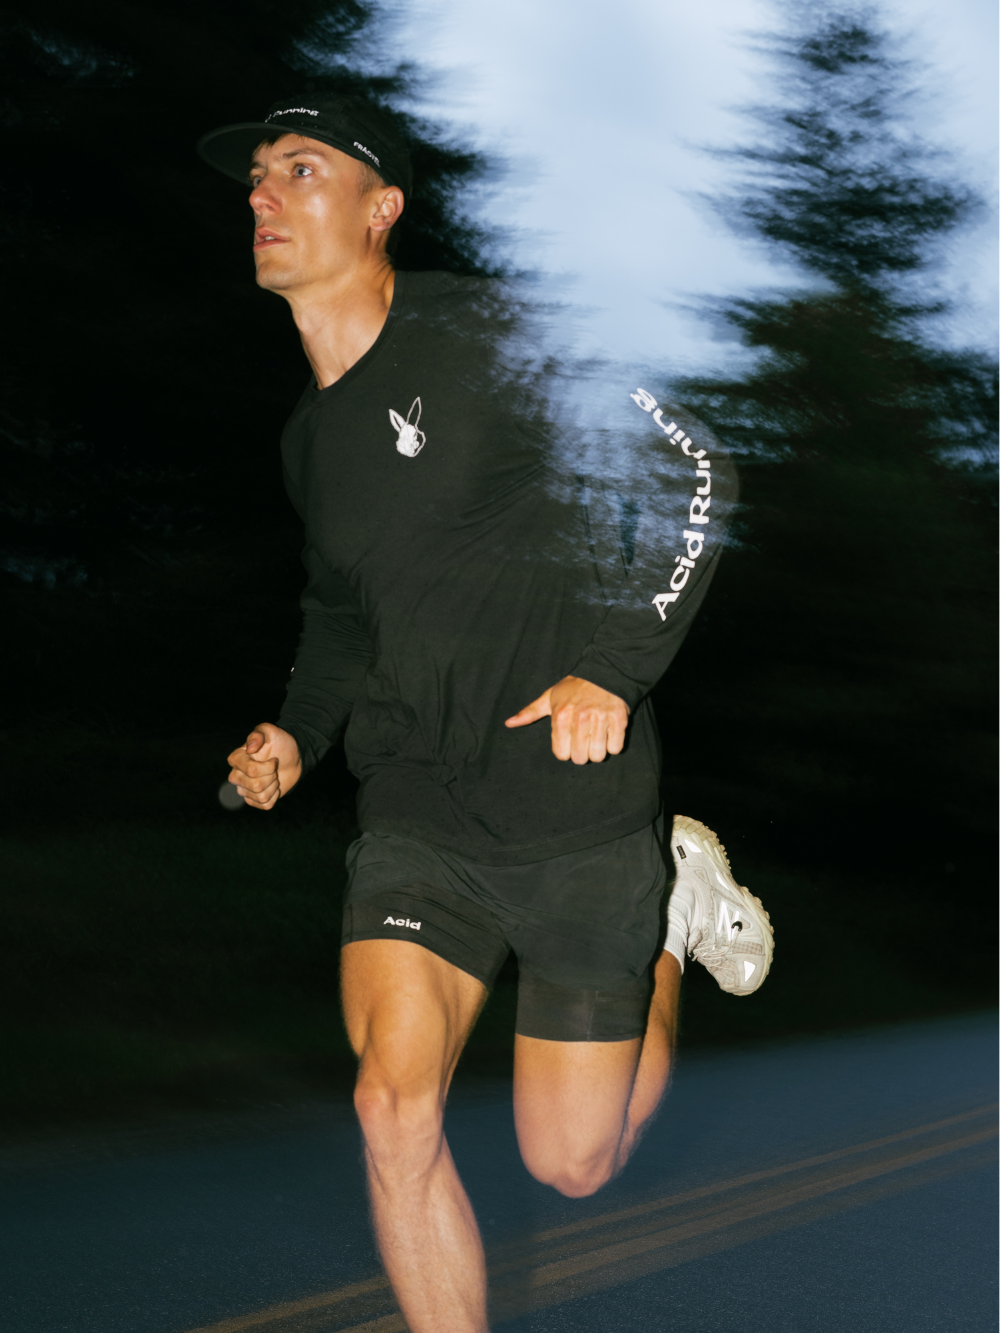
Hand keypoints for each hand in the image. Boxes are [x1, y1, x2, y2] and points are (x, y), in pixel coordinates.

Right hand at [226, 723, 301, 809]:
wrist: (292, 758)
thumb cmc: (280, 743)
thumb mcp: (271, 732)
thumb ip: (259, 734)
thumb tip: (250, 748)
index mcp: (236, 758)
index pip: (251, 770)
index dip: (268, 767)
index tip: (274, 759)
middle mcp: (236, 775)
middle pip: (255, 785)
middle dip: (272, 777)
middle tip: (275, 769)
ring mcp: (243, 789)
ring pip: (260, 796)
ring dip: (274, 786)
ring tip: (274, 776)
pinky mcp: (253, 800)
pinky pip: (265, 805)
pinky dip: (275, 796)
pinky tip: (274, 787)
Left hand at [504, 675, 628, 764]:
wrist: (605, 672)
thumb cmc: (574, 687)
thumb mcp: (550, 697)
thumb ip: (530, 712)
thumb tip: (509, 723)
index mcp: (561, 716)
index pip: (561, 754)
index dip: (566, 750)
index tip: (570, 740)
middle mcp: (580, 719)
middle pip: (580, 759)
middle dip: (582, 752)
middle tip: (584, 738)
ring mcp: (601, 720)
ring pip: (598, 756)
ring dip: (598, 750)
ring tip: (596, 735)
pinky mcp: (619, 721)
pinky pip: (616, 749)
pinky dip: (613, 745)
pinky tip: (609, 733)